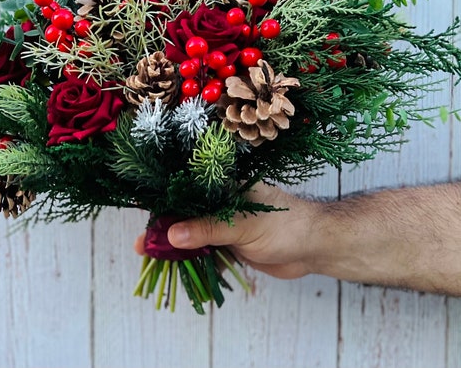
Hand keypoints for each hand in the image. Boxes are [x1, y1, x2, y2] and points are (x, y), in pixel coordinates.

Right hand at [134, 184, 319, 279]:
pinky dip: (195, 262)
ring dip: (177, 250)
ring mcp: (227, 225)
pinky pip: (208, 253)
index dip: (163, 208)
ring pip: (195, 236)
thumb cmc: (285, 224)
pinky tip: (180, 272)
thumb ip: (208, 229)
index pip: (186, 193)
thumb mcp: (243, 225)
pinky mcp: (234, 245)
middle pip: (186, 216)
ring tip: (154, 261)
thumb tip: (172, 235)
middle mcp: (222, 204)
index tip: (145, 224)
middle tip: (143, 248)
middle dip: (164, 232)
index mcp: (224, 188)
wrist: (317, 246)